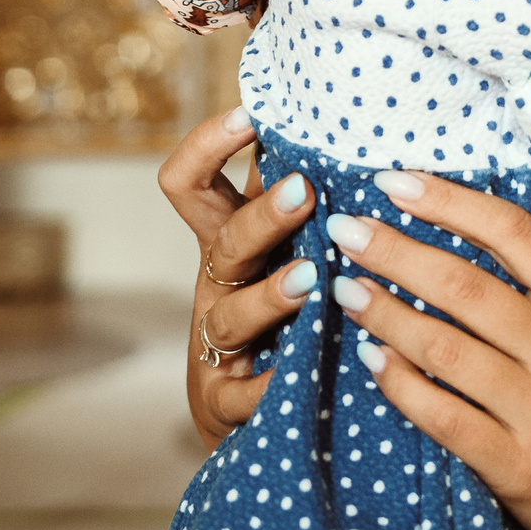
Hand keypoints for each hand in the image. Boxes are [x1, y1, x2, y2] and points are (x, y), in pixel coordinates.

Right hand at [157, 106, 320, 447]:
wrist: (249, 414)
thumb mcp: (279, 251)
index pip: (191, 184)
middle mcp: (218, 287)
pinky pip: (244, 394)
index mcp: (228, 242)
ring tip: (310, 279)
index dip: (207, 146)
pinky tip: (296, 380)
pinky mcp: (226, 400)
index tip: (248, 115)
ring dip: (269, 296)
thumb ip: (295, 198)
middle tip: (302, 190)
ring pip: (232, 315)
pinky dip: (270, 387)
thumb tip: (339, 122)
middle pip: (224, 242)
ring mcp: (218, 345)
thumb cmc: (280, 313)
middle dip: (262, 216)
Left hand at [327, 170, 530, 529]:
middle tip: (346, 230)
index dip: (449, 202)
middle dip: (396, 252)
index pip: (513, 235)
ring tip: (344, 288)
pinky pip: (443, 417)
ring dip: (386, 315)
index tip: (394, 183)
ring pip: (446, 350)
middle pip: (467, 288)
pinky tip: (370, 357)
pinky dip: (400, 385)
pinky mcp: (514, 463)